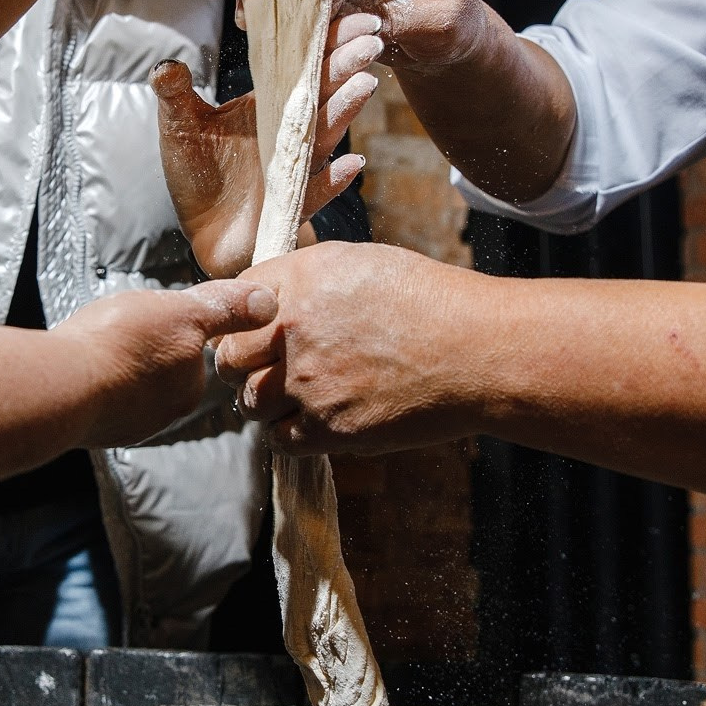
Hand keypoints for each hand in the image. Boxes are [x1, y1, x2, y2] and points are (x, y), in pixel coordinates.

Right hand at [53, 281, 278, 449]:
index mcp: (189, 387)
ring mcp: (127, 425)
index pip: (193, 356)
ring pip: (130, 387)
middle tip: (122, 327)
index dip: (175, 329)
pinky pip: (101, 400)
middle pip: (161, 372)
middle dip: (146, 351)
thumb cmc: (121, 343)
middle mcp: (164, 414)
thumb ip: (225, 308)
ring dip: (118, 368)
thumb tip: (269, 303)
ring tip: (98, 346)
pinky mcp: (94, 430)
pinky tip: (81, 366)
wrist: (62, 385)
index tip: (154, 316)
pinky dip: (94, 383)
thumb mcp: (182, 311)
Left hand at [148, 26, 380, 277]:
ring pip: (325, 136)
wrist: (205, 230)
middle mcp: (289, 132)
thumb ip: (174, 95)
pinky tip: (352, 164)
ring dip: (344, 112)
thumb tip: (164, 65)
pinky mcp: (290, 204)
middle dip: (344, 68)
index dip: (327, 43)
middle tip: (369, 42)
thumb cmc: (199, 174)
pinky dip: (333, 180)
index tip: (352, 19)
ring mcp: (294, 168)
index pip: (302, 68)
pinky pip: (316, 191)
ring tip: (363, 86)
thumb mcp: (179, 126)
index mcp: (269, 105)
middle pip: (322, 95)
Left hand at [213, 242, 484, 455]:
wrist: (477, 351)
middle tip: (265, 368)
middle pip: (228, 357)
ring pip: (250, 404)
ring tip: (297, 396)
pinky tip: (315, 420)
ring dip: (266, 403)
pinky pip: (280, 441)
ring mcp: (307, 382)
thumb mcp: (362, 264)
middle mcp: (293, 329)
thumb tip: (269, 296)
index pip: (233, 298)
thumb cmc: (431, 301)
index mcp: (299, 280)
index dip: (241, 316)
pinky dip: (291, 435)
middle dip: (242, 364)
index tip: (255, 328)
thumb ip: (306, 277)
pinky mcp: (328, 428)